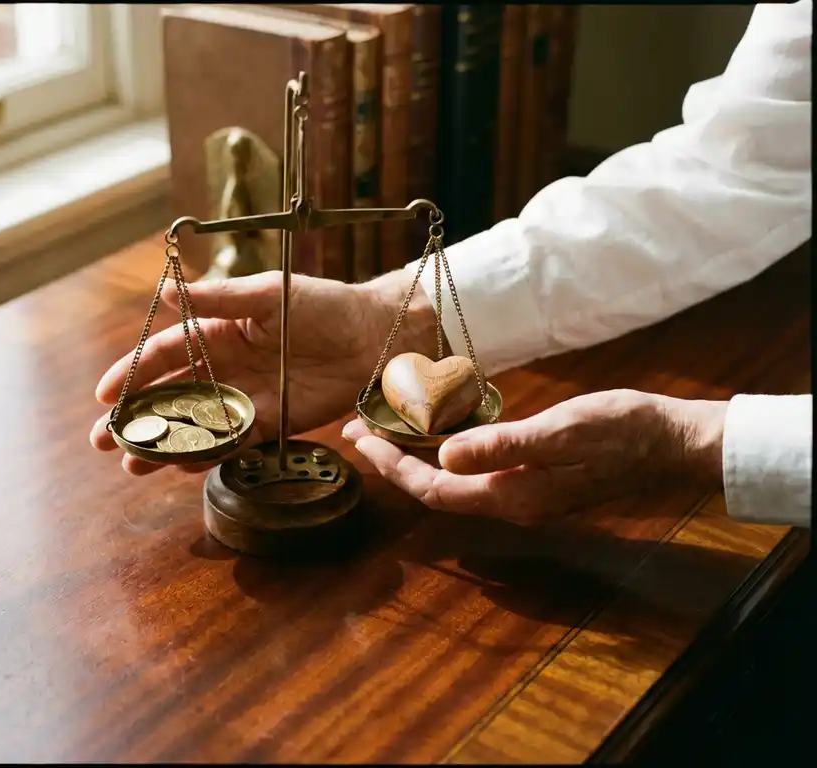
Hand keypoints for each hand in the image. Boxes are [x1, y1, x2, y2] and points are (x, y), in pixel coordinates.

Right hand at [91, 270, 437, 475]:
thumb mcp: (268, 294)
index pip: (165, 354)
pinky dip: (207, 456)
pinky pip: (233, 443)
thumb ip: (220, 298)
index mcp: (220, 331)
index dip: (133, 373)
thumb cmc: (323, 305)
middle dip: (136, 417)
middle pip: (171, 395)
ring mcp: (248, 398)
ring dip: (163, 443)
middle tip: (103, 440)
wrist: (374, 336)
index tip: (104, 395)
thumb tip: (168, 292)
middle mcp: (227, 367)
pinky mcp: (273, 423)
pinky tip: (181, 467)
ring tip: (132, 466)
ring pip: (195, 425)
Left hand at [342, 389, 726, 522]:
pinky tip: (438, 432)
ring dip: (417, 458)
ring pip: (455, 481)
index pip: (435, 489)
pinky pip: (477, 472)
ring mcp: (524, 493)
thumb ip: (502, 447)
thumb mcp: (560, 431)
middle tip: (360, 430)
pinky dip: (448, 452)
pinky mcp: (534, 479)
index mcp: (513, 495)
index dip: (393, 468)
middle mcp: (512, 502)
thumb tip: (443, 457)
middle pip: (437, 489)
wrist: (668, 442)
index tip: (360, 439)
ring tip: (386, 430)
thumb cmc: (620, 430)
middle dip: (394, 463)